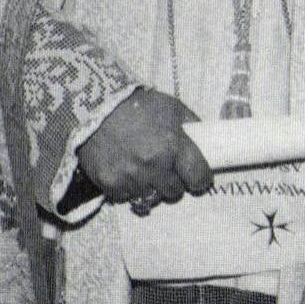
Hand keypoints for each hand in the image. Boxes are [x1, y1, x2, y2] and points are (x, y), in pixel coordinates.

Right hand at [76, 89, 212, 212]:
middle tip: (167, 169)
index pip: (199, 177)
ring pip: (152, 197)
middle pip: (175, 192)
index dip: (201, 178)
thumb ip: (192, 125)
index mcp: (173, 146)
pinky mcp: (111, 185)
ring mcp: (131, 178)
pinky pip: (128, 197)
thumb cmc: (138, 105)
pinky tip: (126, 171)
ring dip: (151, 186)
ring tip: (144, 168)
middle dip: (174, 182)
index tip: (197, 175)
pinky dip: (129, 188)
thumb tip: (208, 140)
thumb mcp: (172, 107)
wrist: (96, 107)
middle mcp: (154, 166)